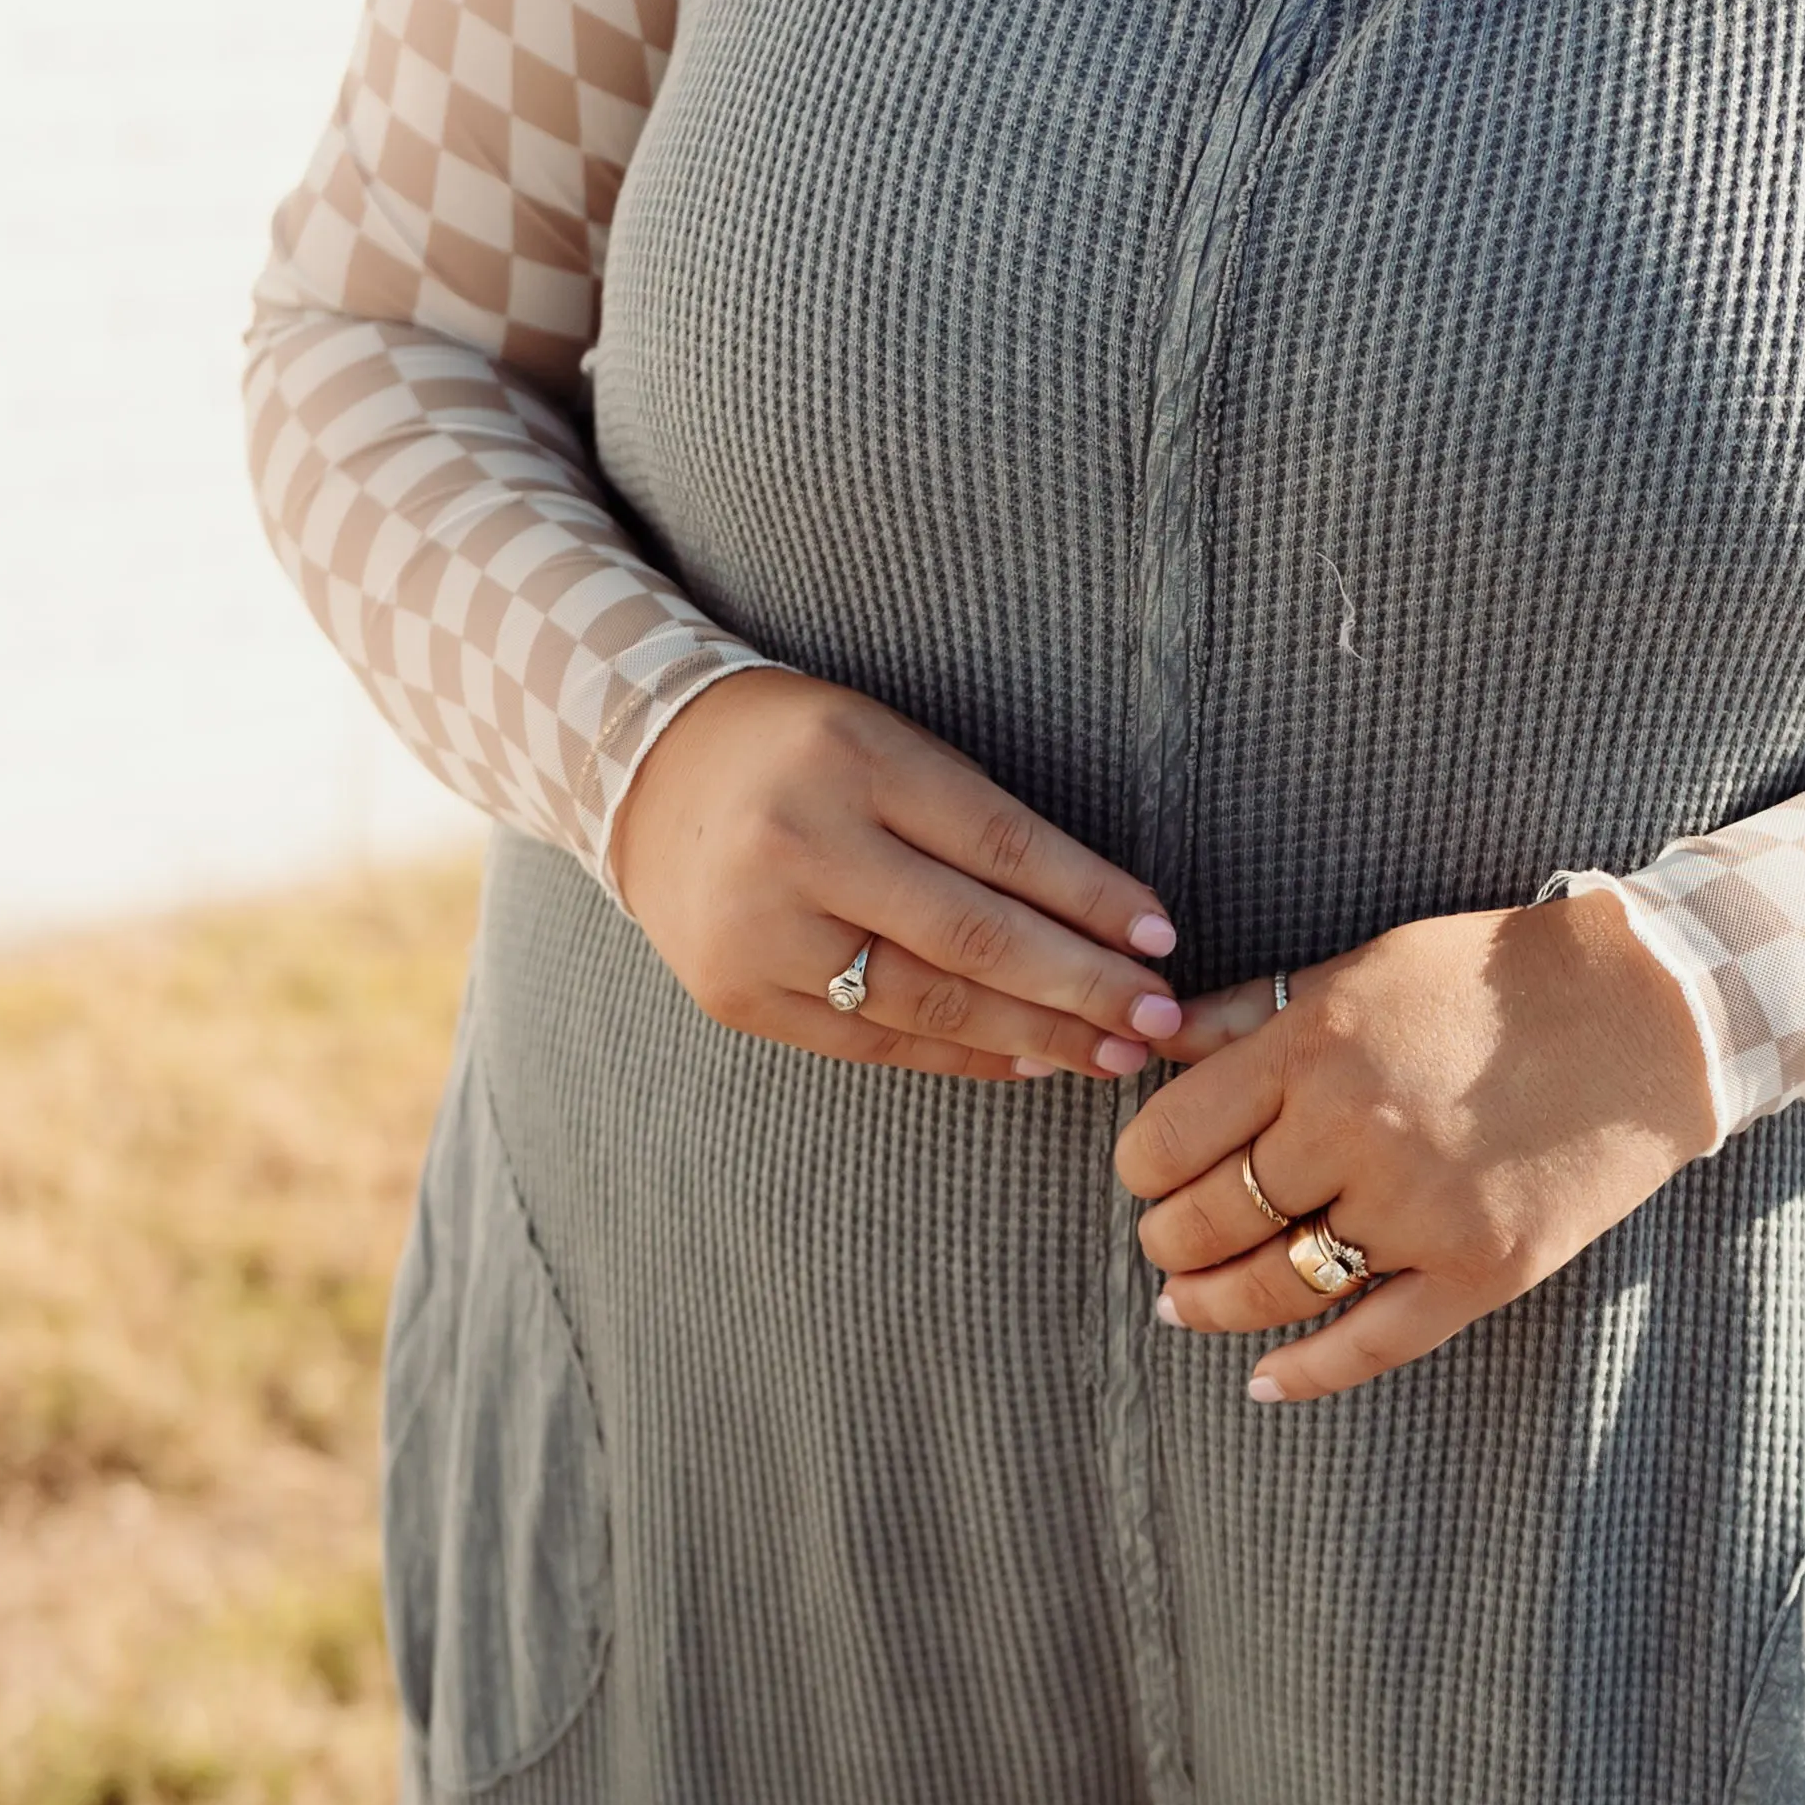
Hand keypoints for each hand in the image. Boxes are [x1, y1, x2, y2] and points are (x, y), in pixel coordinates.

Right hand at [609, 672, 1184, 1079]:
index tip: (1160, 937)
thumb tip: (1100, 924)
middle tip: (1160, 1021)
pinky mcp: (738, 994)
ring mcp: (762, 930)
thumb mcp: (888, 744)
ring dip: (1035, 1036)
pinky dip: (960, 1058)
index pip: (998, 843)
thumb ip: (977, 822)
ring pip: (926, 1004)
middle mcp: (801, 846)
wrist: (644, 773)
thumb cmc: (802, 753)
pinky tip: (1027, 1061)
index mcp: (851, 759)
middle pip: (971, 937)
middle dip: (1081, 987)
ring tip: (1112, 1054)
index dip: (1089, 897)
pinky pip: (871, 1044)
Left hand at [1113, 894, 1720, 1406]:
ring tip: (1185, 1307)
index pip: (1168, 1140)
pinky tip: (1262, 1382)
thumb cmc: (1492, 980)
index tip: (1150, 1178)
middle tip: (1167, 1247)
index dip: (1141, 1172)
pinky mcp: (1481, 1269)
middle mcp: (1353, 1132)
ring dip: (1213, 1308)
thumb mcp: (1360, 969)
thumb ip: (1251, 1012)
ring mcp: (1419, 1209)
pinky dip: (1305, 1374)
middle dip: (1168, 1244)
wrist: (1646, 1014)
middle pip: (1208, 1222)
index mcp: (1311, 1048)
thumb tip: (1153, 1042)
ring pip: (1275, 1289)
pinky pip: (1371, 1343)